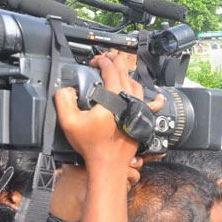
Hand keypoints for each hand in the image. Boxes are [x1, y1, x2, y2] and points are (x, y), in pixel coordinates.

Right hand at [54, 52, 161, 171]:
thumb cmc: (92, 145)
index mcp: (114, 97)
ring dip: (128, 75)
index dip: (102, 61)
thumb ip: (64, 99)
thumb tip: (66, 88)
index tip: (93, 61)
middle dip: (116, 62)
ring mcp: (138, 110)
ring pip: (138, 86)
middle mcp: (130, 101)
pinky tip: (158, 97)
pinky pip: (151, 106)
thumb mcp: (69, 121)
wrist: (109, 164)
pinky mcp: (142, 120)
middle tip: (107, 58)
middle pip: (125, 74)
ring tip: (120, 72)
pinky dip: (154, 99)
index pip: (111, 70)